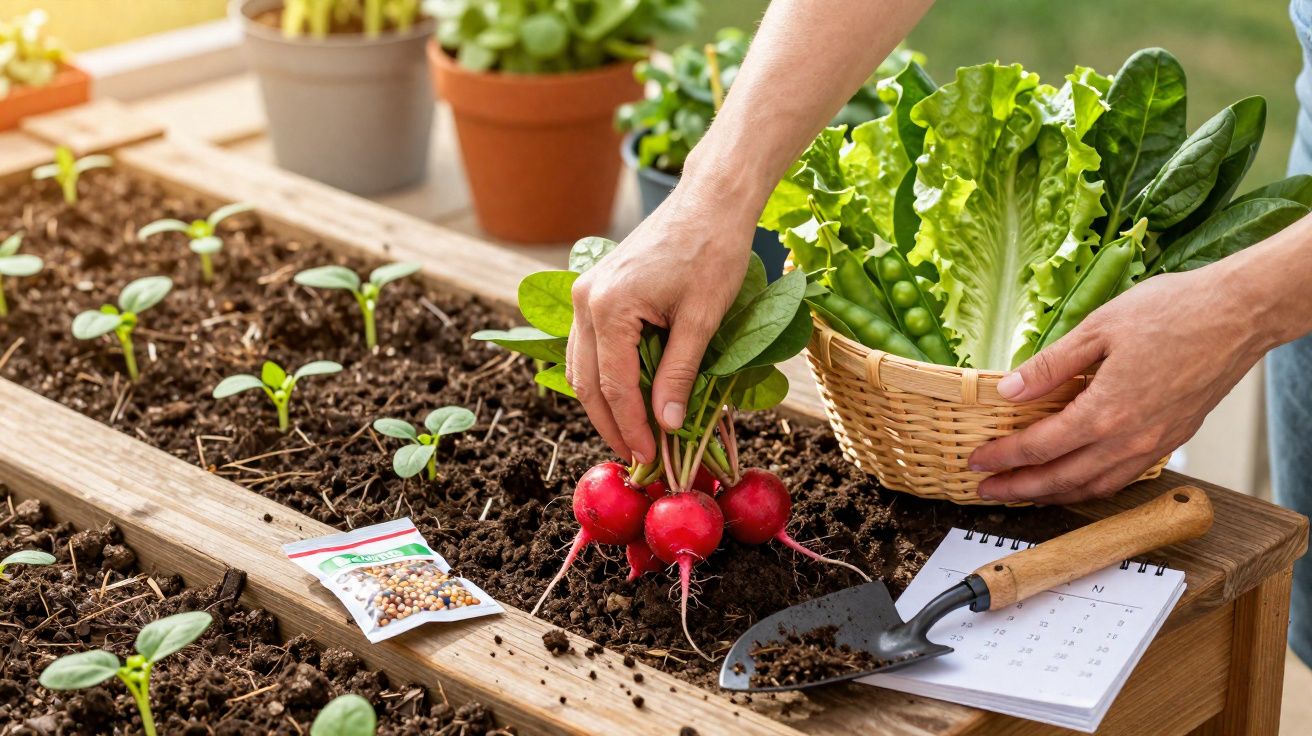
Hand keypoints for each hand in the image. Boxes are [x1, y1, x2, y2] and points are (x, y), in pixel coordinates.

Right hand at [567, 183, 756, 463]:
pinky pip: (590, 345)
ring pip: (582, 365)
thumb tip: (667, 426)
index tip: (649, 456)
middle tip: (637, 456)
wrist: (710, 201)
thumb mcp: (702, 319)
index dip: (630, 426)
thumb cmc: (713, 251)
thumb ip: (679, 374)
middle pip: (587, 380)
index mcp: (609, 305)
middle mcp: (586, 299)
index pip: (613, 385)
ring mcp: (586, 292)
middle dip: (611, 422)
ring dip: (604, 403)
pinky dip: (604, 375)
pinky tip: (627, 396)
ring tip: (632, 434)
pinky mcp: (596, 289)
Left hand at [968, 266, 1271, 504]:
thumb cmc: (1174, 311)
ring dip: (1054, 494)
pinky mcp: (1172, 439)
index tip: (978, 461)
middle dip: (1019, 488)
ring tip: (1025, 491)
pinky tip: (1077, 478)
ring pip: (1094, 486)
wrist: (1239, 314)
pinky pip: (1123, 477)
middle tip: (988, 489)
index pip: (1039, 447)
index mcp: (1105, 411)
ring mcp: (1154, 444)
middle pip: (1062, 479)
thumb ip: (1050, 366)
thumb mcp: (1097, 328)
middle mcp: (1130, 439)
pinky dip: (1092, 486)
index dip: (1003, 457)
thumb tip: (1008, 390)